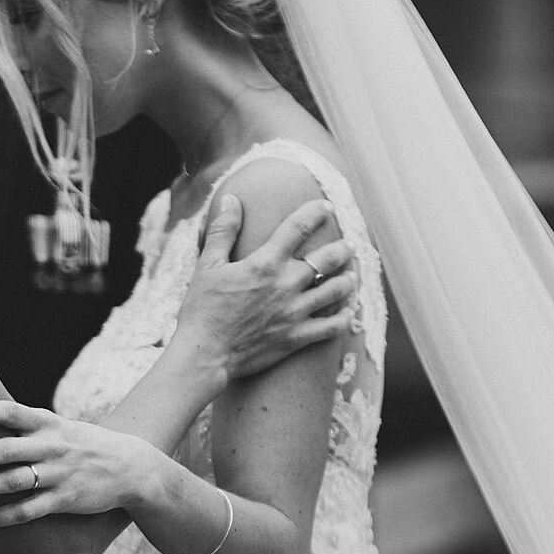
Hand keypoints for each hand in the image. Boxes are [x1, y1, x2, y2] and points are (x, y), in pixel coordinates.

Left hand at [0, 402, 158, 524]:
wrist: (131, 468)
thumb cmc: (86, 446)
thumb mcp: (62, 427)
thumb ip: (29, 426)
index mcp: (49, 424)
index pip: (12, 413)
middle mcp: (52, 447)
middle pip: (5, 450)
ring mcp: (59, 474)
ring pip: (13, 481)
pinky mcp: (65, 499)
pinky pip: (29, 510)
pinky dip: (3, 515)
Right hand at [178, 195, 358, 379]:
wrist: (205, 353)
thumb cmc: (202, 309)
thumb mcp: (207, 265)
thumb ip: (223, 230)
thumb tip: (231, 200)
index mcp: (266, 263)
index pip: (298, 227)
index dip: (315, 212)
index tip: (326, 207)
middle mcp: (286, 284)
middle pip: (327, 258)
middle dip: (342, 249)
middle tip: (348, 246)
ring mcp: (295, 312)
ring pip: (336, 291)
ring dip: (348, 280)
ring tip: (352, 275)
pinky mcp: (296, 337)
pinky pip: (331, 327)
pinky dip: (344, 318)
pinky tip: (348, 312)